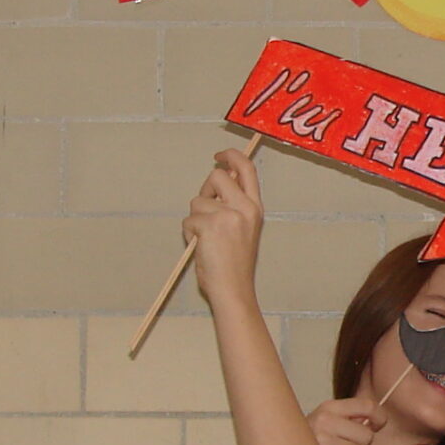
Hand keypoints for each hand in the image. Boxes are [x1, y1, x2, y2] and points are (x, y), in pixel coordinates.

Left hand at [182, 147, 264, 304]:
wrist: (233, 288)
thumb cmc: (235, 264)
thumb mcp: (243, 228)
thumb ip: (234, 204)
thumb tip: (220, 180)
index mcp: (255, 207)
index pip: (247, 169)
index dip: (231, 156)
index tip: (218, 156)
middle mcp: (244, 207)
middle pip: (216, 176)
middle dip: (205, 190)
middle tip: (205, 211)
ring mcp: (227, 215)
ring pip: (197, 201)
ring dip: (195, 218)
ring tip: (206, 239)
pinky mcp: (209, 225)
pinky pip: (189, 219)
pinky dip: (189, 233)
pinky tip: (201, 247)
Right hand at [308, 397, 381, 444]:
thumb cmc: (309, 440)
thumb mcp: (327, 420)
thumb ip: (350, 418)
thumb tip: (378, 421)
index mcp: (329, 407)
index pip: (367, 406)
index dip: (379, 417)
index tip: (378, 424)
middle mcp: (325, 421)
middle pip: (367, 436)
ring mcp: (323, 442)